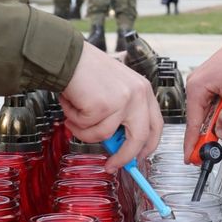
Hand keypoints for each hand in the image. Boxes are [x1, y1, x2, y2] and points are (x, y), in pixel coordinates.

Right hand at [61, 42, 162, 167]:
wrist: (66, 56)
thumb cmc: (85, 72)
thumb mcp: (115, 91)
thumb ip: (121, 116)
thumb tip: (119, 147)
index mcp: (143, 90)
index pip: (156, 126)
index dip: (147, 146)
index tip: (138, 158)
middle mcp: (138, 94)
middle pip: (139, 138)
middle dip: (125, 157)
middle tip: (111, 165)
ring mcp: (122, 100)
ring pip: (104, 135)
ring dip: (84, 130)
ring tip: (74, 115)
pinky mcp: (103, 105)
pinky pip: (87, 129)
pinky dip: (74, 121)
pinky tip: (71, 105)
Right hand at [183, 40, 221, 158]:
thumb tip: (221, 135)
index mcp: (197, 87)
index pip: (193, 123)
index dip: (192, 143)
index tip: (190, 159)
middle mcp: (196, 85)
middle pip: (198, 119)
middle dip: (205, 135)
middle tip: (209, 152)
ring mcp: (202, 83)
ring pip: (206, 112)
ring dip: (215, 123)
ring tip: (221, 135)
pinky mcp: (211, 83)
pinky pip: (211, 104)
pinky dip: (218, 114)